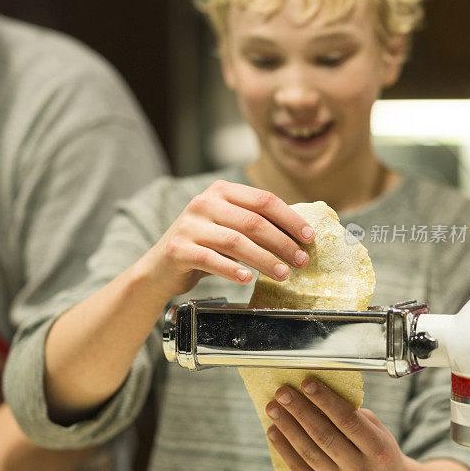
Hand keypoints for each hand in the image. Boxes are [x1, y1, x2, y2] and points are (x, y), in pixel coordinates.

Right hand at [148, 180, 314, 297]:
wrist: (160, 267)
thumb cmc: (204, 247)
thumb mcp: (229, 227)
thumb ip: (255, 224)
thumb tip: (300, 235)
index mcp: (221, 191)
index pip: (264, 200)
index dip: (290, 219)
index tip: (309, 237)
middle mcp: (204, 203)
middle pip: (253, 221)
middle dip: (282, 242)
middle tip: (301, 260)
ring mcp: (189, 225)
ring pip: (236, 241)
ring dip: (264, 259)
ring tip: (283, 273)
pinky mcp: (178, 249)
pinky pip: (211, 260)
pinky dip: (232, 270)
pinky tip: (248, 279)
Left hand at [265, 379, 406, 470]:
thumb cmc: (379, 452)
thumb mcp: (377, 430)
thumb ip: (352, 414)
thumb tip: (316, 392)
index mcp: (380, 450)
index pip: (348, 420)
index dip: (325, 400)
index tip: (306, 383)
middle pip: (324, 436)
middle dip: (299, 411)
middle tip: (282, 392)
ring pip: (309, 452)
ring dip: (287, 427)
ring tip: (273, 408)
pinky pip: (300, 470)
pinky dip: (284, 449)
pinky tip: (274, 431)